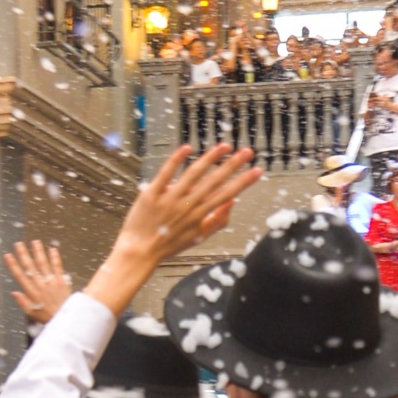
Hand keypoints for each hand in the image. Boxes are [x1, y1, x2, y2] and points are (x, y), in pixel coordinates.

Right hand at [4, 238, 71, 325]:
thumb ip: (22, 302)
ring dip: (39, 252)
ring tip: (35, 241)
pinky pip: (58, 267)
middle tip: (18, 243)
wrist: (65, 317)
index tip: (7, 255)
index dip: (13, 265)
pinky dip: (55, 258)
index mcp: (31, 293)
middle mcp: (40, 285)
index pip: (20, 276)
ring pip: (43, 264)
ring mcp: (51, 282)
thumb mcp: (32, 313)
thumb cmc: (48, 316)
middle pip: (30, 267)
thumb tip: (13, 292)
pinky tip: (52, 249)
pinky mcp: (61, 281)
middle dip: (23, 254)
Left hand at [92, 145, 259, 311]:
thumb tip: (232, 203)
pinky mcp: (153, 193)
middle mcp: (188, 205)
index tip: (257, 171)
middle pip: (215, 181)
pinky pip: (166, 174)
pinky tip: (187, 148)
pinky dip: (176, 160)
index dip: (244, 182)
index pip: (227, 194)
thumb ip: (218, 221)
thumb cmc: (168, 244)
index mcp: (200, 214)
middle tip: (247, 152)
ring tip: (224, 146)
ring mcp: (170, 198)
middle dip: (233, 165)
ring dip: (210, 158)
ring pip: (194, 174)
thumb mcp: (199, 237)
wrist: (140, 251)